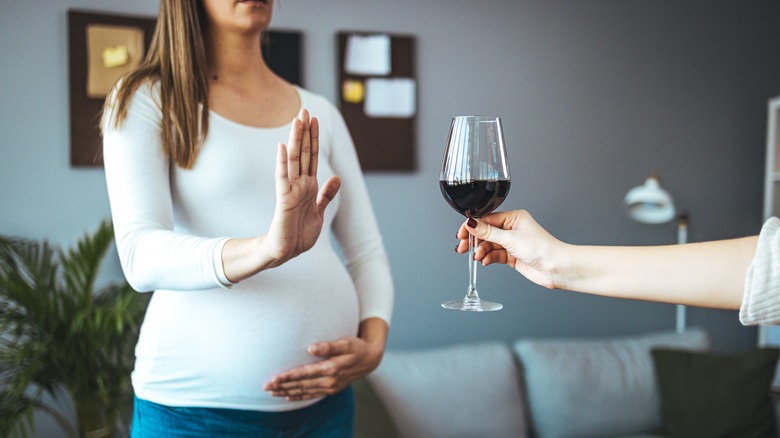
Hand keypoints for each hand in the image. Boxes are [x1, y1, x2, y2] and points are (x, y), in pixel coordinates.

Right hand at [263, 108, 340, 265]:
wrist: (286, 251)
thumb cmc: (299, 234)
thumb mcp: (319, 211)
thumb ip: (326, 194)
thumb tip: (337, 178)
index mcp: (308, 186)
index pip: (310, 157)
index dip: (313, 139)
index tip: (314, 120)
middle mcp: (299, 183)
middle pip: (302, 152)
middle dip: (304, 132)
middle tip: (305, 110)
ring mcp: (290, 189)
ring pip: (293, 159)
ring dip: (295, 139)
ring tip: (297, 120)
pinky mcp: (283, 199)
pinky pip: (282, 177)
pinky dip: (282, 162)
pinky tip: (282, 147)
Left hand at [263, 336, 383, 400]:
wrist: (371, 359)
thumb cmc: (357, 347)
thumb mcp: (346, 342)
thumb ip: (329, 346)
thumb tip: (311, 348)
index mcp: (331, 369)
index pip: (305, 374)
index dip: (289, 376)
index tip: (274, 377)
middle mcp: (330, 381)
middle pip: (301, 385)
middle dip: (283, 386)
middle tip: (266, 386)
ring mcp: (330, 387)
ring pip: (304, 392)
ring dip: (287, 392)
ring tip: (272, 392)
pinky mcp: (331, 389)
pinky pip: (312, 395)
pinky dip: (299, 396)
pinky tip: (288, 396)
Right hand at [456, 209, 563, 288]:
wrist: (556, 268)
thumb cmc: (542, 248)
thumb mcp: (510, 238)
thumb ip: (488, 232)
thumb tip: (471, 223)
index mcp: (513, 217)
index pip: (487, 219)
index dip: (473, 227)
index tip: (461, 233)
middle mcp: (512, 229)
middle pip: (486, 233)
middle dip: (474, 241)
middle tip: (462, 247)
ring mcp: (512, 243)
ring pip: (490, 245)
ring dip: (481, 251)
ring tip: (477, 257)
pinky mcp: (513, 256)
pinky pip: (495, 255)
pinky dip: (489, 258)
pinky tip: (485, 261)